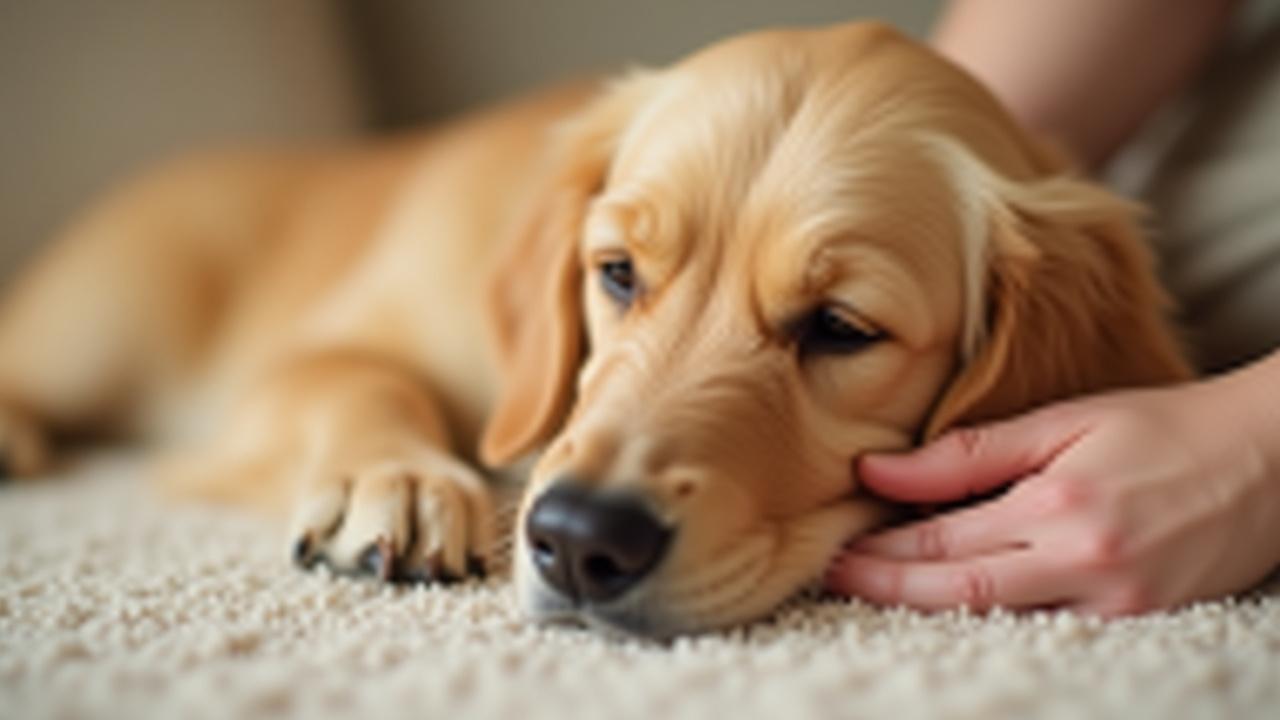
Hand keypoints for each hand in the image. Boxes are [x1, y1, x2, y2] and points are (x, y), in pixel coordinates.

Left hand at [825, 362, 1279, 616]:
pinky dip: (991, 612)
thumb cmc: (1163, 427)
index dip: (882, 552)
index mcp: (1061, 506)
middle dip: (888, 588)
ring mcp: (1115, 604)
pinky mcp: (1137, 621)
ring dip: (930, 606)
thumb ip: (971, 450)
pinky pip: (1043, 624)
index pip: (945, 542)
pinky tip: (951, 598)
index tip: (836, 548)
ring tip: (876, 589)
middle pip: (959, 593)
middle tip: (833, 578)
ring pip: (998, 618)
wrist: (1268, 462)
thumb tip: (881, 470)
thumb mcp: (1065, 421)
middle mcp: (1086, 564)